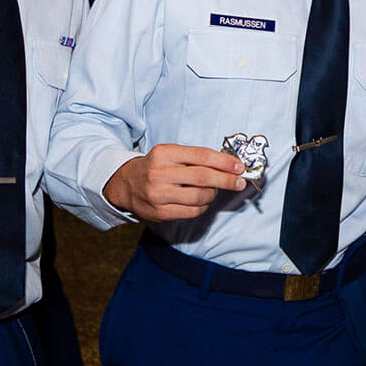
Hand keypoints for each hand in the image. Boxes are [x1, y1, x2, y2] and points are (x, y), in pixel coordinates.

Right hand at [102, 144, 244, 221]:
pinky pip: (192, 211)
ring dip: (213, 194)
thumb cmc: (156, 166)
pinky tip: (202, 201)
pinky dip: (203, 207)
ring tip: (213, 190)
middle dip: (226, 180)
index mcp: (164, 153)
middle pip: (202, 177)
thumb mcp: (170, 154)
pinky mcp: (160, 212)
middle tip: (239, 182)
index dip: (224, 162)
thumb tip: (228, 165)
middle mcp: (159, 173)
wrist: (127, 184)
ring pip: (199, 196)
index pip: (201, 156)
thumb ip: (195, 158)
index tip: (239, 167)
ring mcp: (159, 195)